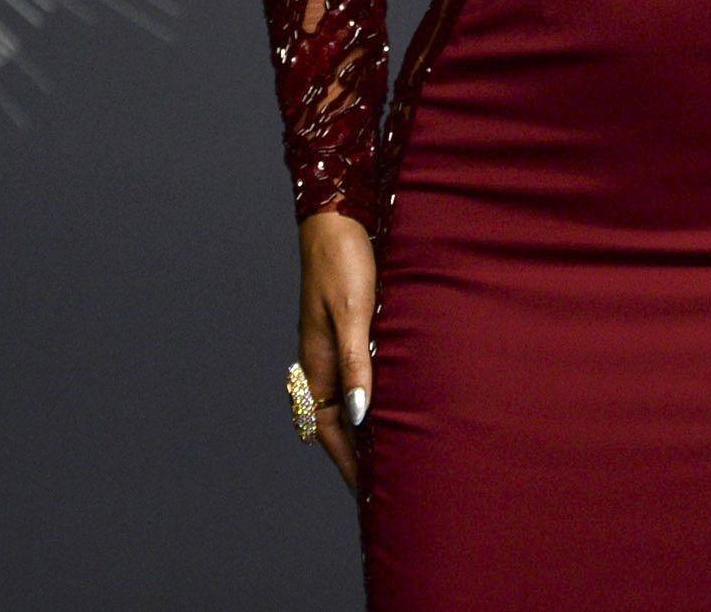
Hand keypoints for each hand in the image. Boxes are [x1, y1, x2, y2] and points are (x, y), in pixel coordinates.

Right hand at [296, 209, 375, 490]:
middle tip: (387, 481)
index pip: (330, 430)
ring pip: (348, 400)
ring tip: (393, 451)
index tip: (368, 492)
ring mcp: (334, 346)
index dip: (350, 462)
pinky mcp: (349, 330)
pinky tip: (394, 400)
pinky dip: (373, 396)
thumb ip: (356, 363)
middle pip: (336, 422)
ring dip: (366, 425)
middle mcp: (321, 362)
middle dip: (357, 453)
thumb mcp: (352, 314)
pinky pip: (358, 377)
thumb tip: (361, 414)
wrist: (340, 218)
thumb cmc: (343, 262)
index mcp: (316, 364)